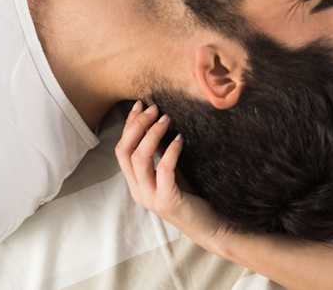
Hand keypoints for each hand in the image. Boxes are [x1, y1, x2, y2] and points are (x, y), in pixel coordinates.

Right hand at [115, 102, 232, 251]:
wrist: (210, 226)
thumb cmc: (191, 196)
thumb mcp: (171, 170)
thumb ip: (160, 152)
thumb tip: (156, 123)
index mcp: (136, 183)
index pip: (122, 149)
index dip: (129, 125)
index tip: (140, 105)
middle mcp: (138, 190)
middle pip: (125, 151)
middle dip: (137, 125)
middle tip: (153, 108)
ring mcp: (150, 197)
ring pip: (139, 159)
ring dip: (152, 134)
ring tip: (166, 118)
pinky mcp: (167, 200)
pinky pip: (163, 169)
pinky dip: (169, 150)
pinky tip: (180, 139)